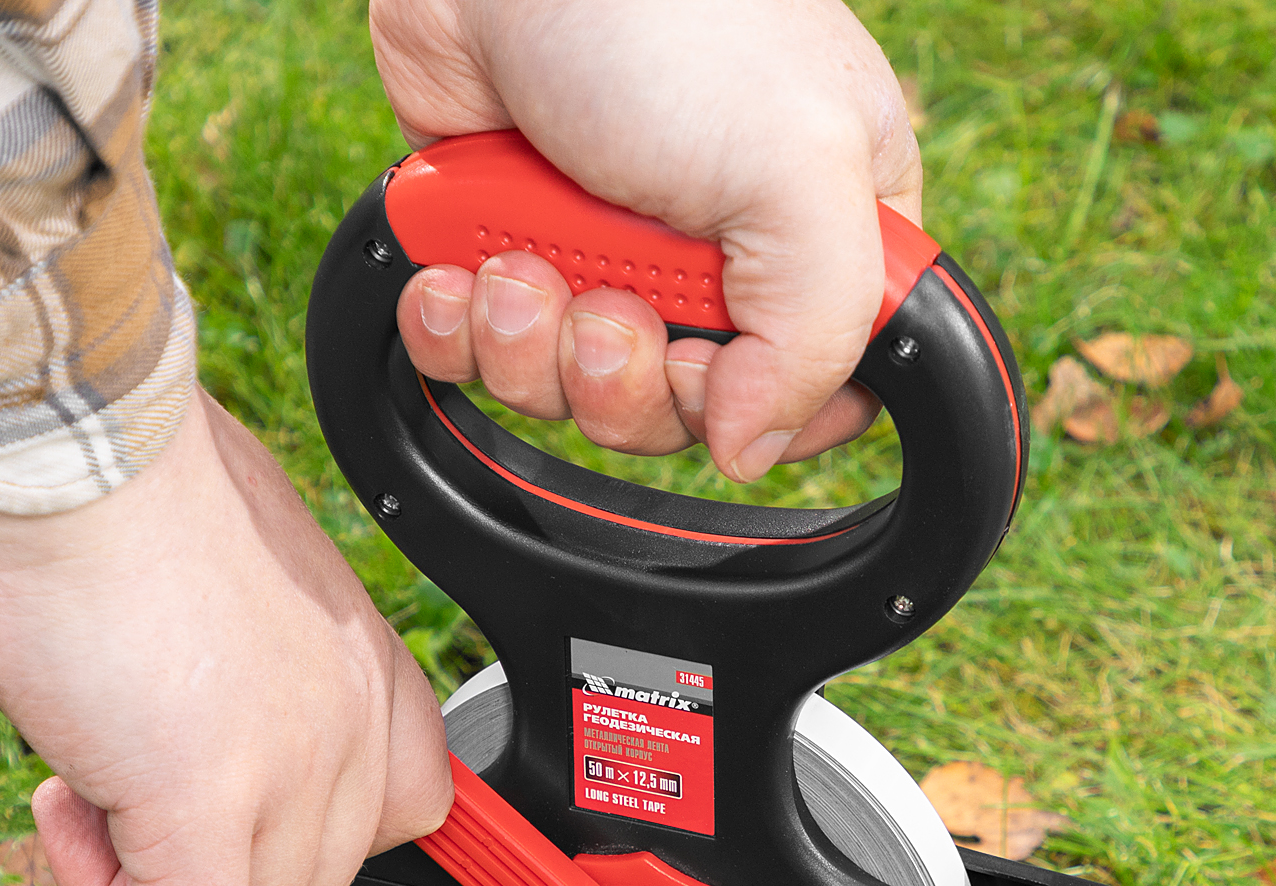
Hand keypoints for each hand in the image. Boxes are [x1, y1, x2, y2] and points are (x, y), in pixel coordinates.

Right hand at [0, 389, 450, 885]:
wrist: (67, 430)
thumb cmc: (120, 484)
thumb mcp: (229, 591)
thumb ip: (253, 677)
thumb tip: (202, 738)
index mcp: (365, 663)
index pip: (406, 812)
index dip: (312, 847)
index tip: (238, 846)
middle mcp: (352, 721)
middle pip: (315, 885)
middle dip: (211, 873)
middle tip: (116, 800)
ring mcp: (292, 765)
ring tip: (73, 799)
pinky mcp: (205, 800)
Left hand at [372, 0, 921, 481]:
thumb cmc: (668, 15)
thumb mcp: (799, 172)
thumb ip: (815, 335)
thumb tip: (752, 451)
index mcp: (819, 235)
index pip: (812, 393)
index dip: (749, 416)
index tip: (701, 373)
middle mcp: (714, 258)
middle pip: (677, 414)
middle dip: (618, 380)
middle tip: (598, 309)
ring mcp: (603, 254)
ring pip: (570, 394)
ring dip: (530, 350)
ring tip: (516, 263)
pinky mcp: (505, 244)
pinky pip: (480, 353)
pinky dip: (456, 329)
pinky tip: (456, 272)